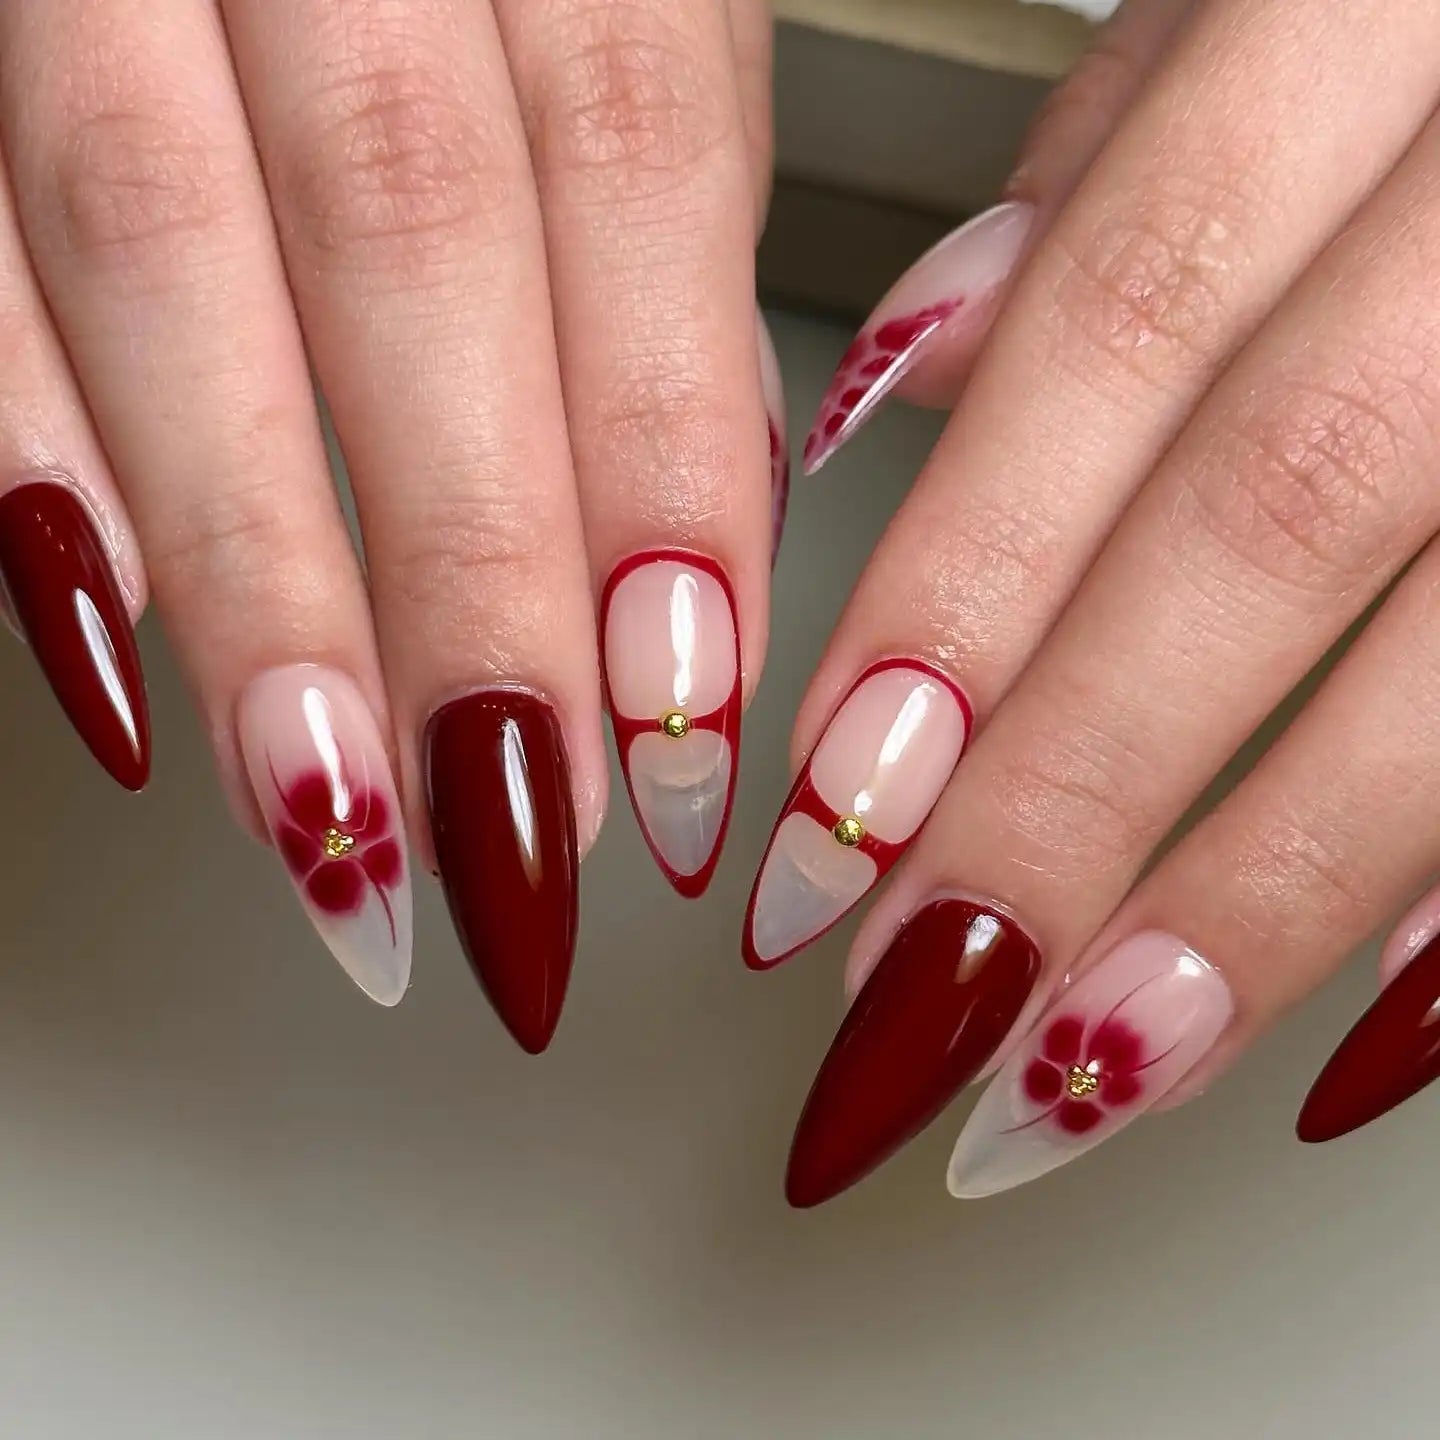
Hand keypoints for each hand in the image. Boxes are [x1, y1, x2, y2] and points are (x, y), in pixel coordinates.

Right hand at [0, 0, 781, 1044]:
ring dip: (260, 583)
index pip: (634, 178)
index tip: (686, 722)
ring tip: (330, 823)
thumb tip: (719, 502)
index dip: (662, 470)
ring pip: (166, 265)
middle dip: (470, 580)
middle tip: (519, 840)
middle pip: (410, 253)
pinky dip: (39, 461)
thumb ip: (676, 215)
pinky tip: (119, 656)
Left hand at [745, 0, 1439, 1200]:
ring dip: (1262, 892)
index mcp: (1374, 9)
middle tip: (921, 988)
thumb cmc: (1418, 4)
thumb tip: (908, 377)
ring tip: (1093, 1063)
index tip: (835, 804)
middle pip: (1274, 519)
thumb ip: (1093, 179)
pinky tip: (1355, 1024)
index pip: (1121, 331)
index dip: (964, 587)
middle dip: (1074, 784)